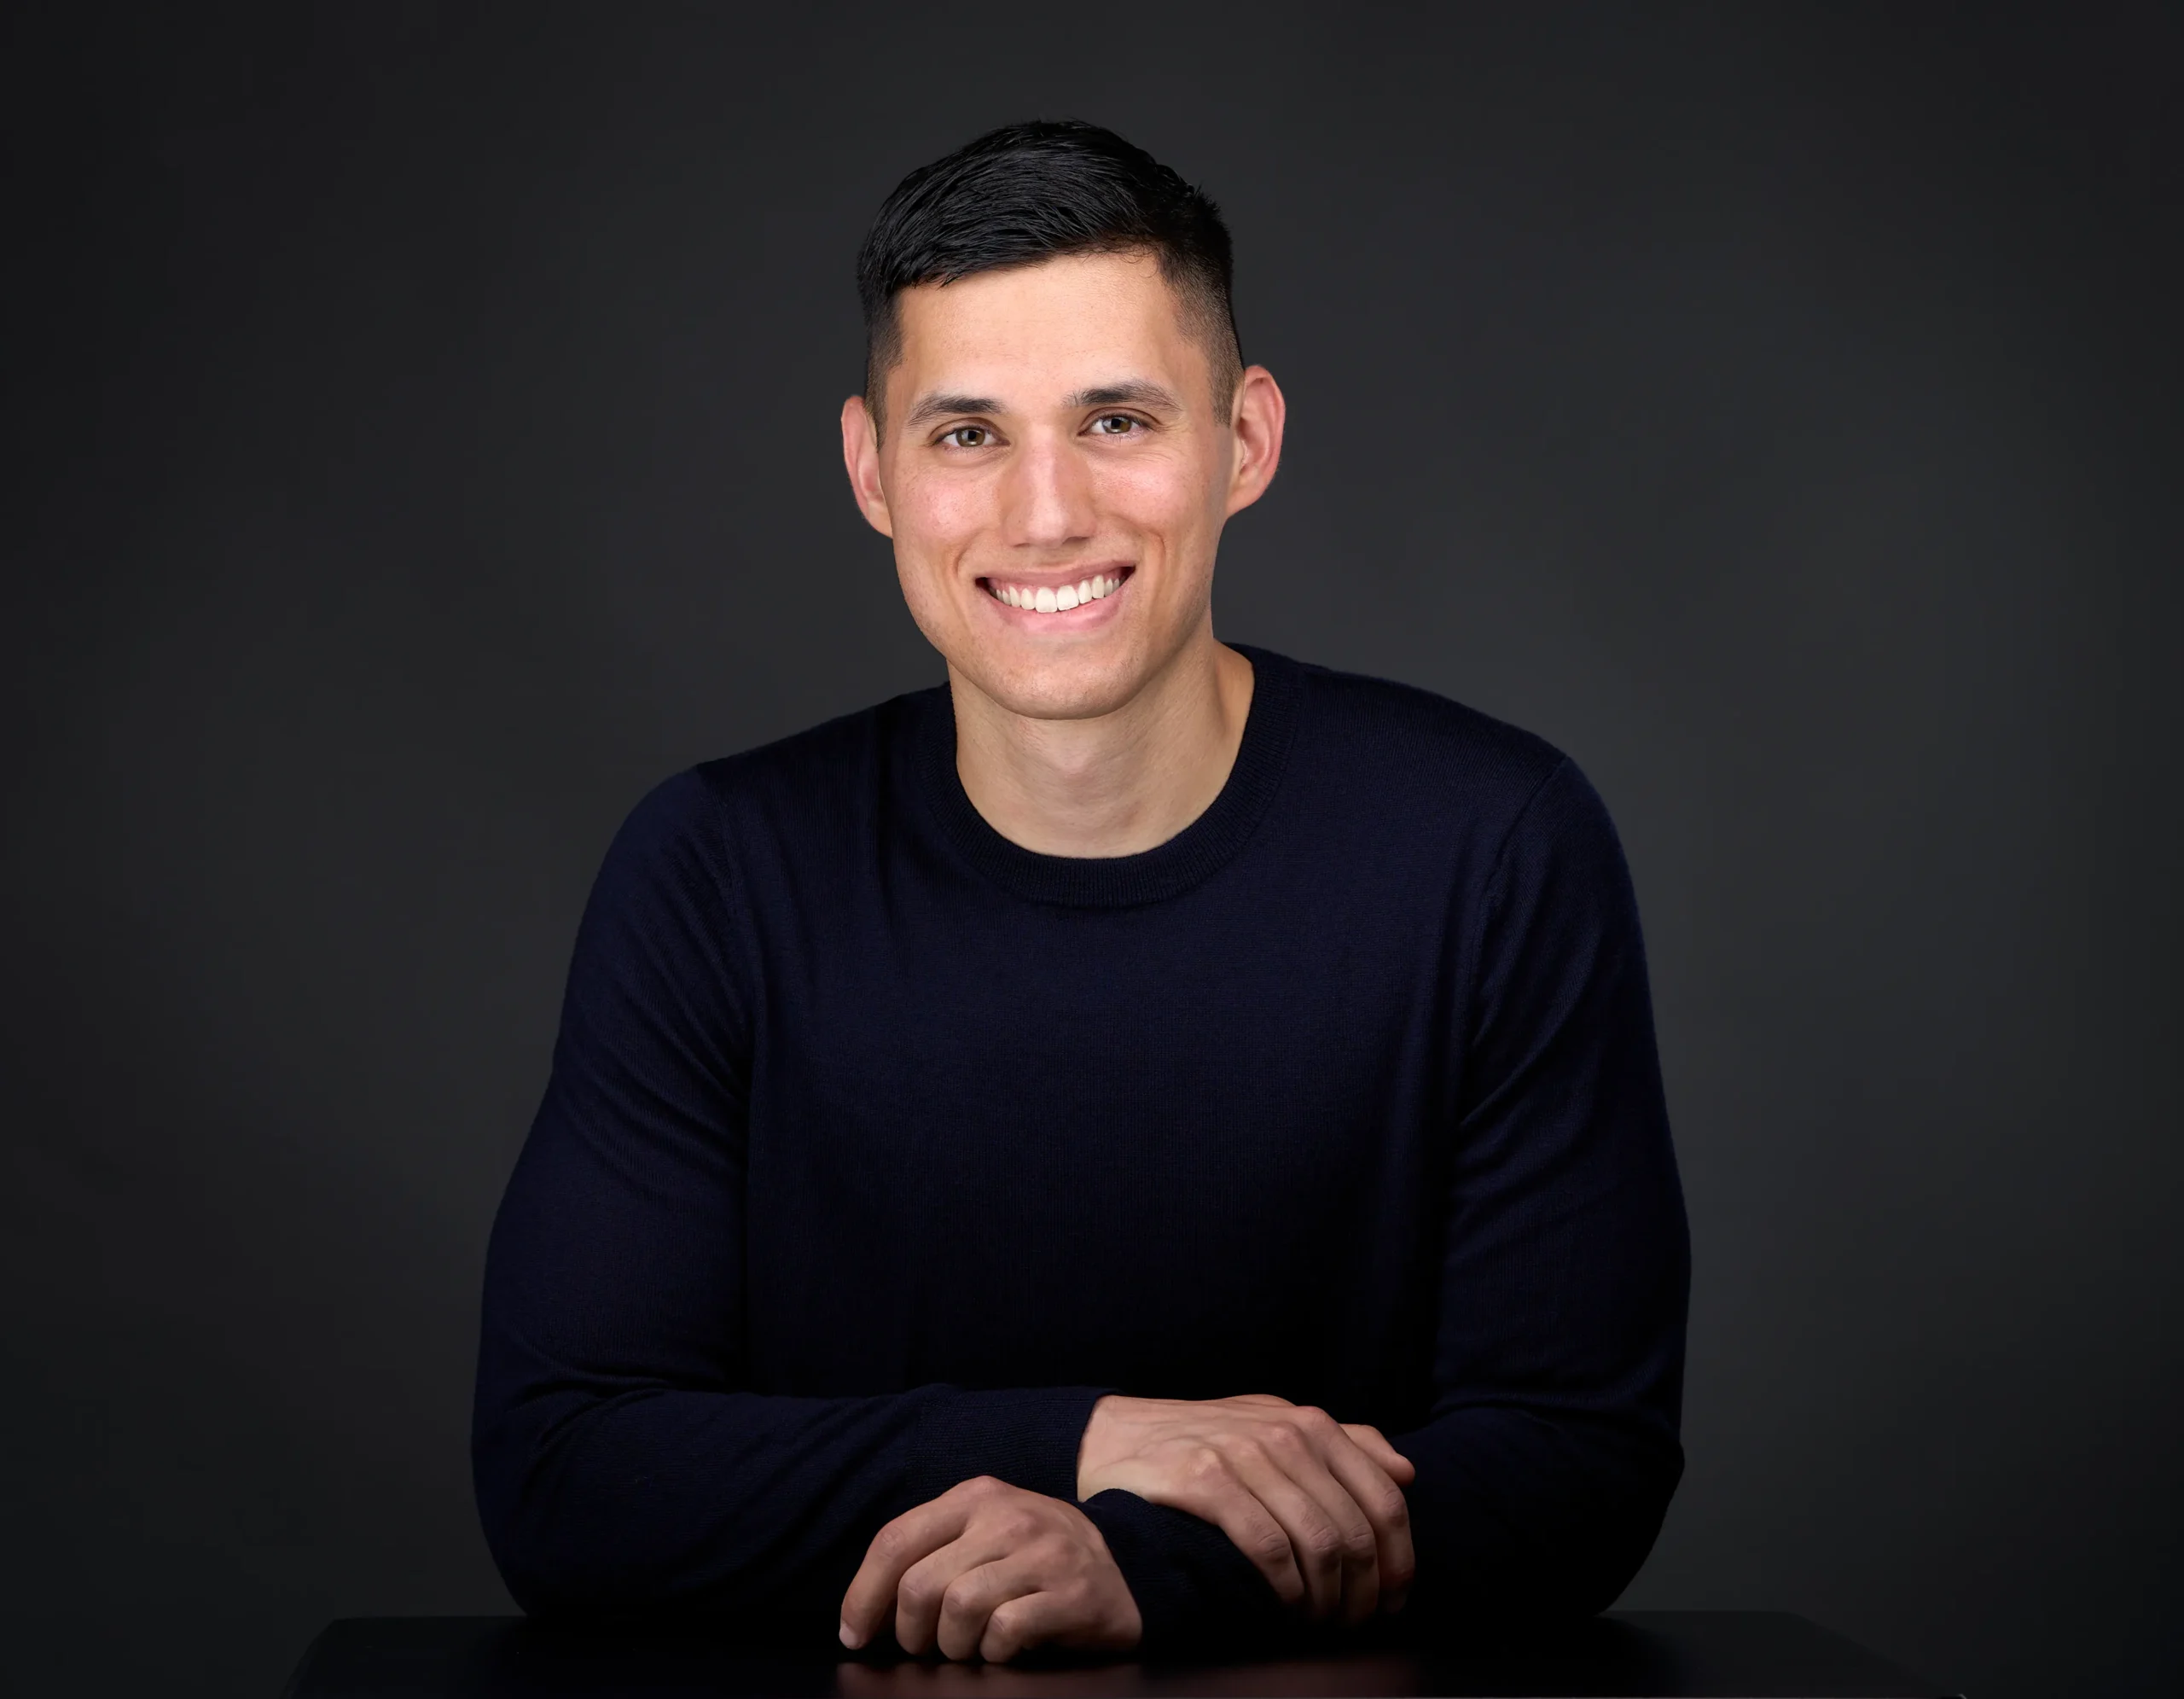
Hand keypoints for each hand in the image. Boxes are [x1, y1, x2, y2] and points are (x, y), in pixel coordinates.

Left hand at [840, 1476, 1142, 1662]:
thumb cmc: (1037, 1558)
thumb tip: (867, 1611)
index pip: (895, 1540)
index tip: (853, 1635)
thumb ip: (933, 1552)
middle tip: (925, 1647)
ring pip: (958, 1608)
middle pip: (919, 1585)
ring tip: (969, 1648)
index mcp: (975, 1497)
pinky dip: (994, 1653)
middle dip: (909, 1633)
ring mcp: (1042, 1552)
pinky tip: (1006, 1648)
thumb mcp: (985, 1532)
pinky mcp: (1072, 1592)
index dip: (862, 1595)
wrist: (1129, 1565)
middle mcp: (1007, 1517)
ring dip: (953, 1647)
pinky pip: (1005, 1632)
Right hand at [1075, 1393, 1414, 1623]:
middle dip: (1365, 1592)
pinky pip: (1268, 1547)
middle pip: (1355, 1531)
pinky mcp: (1206, 1481)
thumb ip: (1343, 1443)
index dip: (1399, 1560)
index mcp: (1313, 1424)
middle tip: (1355, 1623)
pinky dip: (1287, 1589)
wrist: (1113, 1436)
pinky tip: (1285, 1607)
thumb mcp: (1274, 1424)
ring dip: (1328, 1599)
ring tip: (1321, 1623)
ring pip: (1318, 1543)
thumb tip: (1406, 1471)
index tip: (1393, 1599)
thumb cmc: (1202, 1439)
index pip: (1384, 1500)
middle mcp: (1286, 1434)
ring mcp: (1245, 1456)